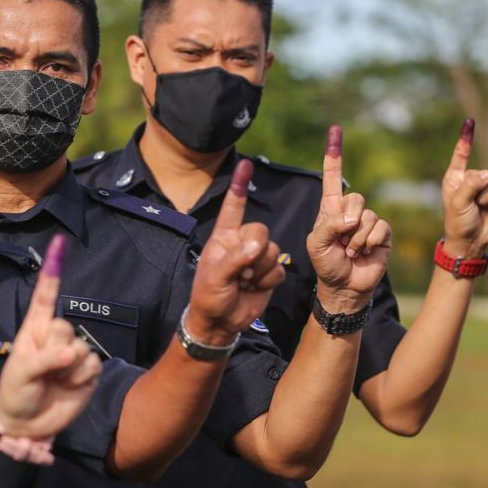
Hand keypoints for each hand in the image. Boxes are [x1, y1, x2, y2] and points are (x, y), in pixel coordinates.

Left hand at [0, 234, 101, 438]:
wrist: (29, 425)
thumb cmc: (16, 393)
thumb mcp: (20, 374)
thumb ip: (43, 360)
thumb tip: (72, 353)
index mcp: (34, 329)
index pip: (46, 295)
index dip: (53, 268)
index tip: (59, 241)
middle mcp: (55, 337)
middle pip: (64, 326)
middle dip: (54, 349)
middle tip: (43, 369)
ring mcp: (72, 353)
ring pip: (80, 348)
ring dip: (66, 369)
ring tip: (53, 381)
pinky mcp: (88, 371)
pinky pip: (92, 365)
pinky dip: (80, 378)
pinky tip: (69, 386)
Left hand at [187, 159, 284, 344]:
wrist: (220, 323)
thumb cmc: (208, 297)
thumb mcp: (215, 277)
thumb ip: (235, 258)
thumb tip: (256, 244)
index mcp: (223, 237)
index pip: (233, 208)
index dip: (239, 187)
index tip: (245, 164)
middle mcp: (240, 243)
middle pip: (260, 230)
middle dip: (253, 252)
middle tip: (239, 273)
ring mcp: (256, 257)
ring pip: (273, 250)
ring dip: (259, 270)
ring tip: (243, 282)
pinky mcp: (268, 273)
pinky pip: (278, 269)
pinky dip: (267, 281)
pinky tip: (253, 289)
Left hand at [307, 126, 390, 311]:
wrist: (344, 286)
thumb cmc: (326, 264)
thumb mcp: (317, 244)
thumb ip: (330, 225)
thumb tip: (353, 217)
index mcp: (330, 209)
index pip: (332, 178)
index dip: (334, 156)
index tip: (335, 131)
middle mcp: (350, 211)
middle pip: (355, 197)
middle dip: (347, 220)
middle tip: (341, 239)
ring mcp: (367, 221)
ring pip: (367, 215)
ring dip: (356, 238)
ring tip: (350, 251)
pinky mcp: (382, 233)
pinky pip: (380, 227)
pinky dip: (369, 241)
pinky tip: (364, 252)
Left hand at [441, 118, 487, 257]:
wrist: (471, 239)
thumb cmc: (458, 221)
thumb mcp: (459, 203)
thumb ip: (471, 186)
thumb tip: (487, 174)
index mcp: (454, 178)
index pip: (461, 154)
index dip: (466, 138)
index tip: (470, 121)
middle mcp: (469, 179)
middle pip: (482, 172)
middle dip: (478, 189)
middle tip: (470, 204)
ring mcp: (483, 187)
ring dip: (487, 198)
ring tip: (478, 208)